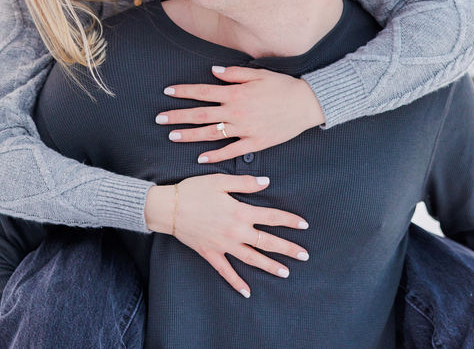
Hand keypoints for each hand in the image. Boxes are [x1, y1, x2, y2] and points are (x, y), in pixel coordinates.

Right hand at [144, 174, 308, 297]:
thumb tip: (266, 182)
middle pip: (267, 242)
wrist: (169, 208)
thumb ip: (245, 183)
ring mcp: (224, 245)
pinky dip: (236, 282)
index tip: (304, 225)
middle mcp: (235, 231)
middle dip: (287, 249)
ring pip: (251, 258)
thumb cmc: (194, 191)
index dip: (289, 221)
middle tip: (305, 255)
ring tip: (286, 273)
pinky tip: (246, 292)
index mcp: (240, 212)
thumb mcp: (220, 181)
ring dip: (269, 266)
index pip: (271, 217)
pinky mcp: (211, 253)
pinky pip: (226, 271)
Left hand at [157, 66, 325, 163]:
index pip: (203, 92)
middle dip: (177, 116)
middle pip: (200, 114)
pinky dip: (215, 155)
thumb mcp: (258, 73)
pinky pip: (231, 151)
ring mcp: (245, 129)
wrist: (306, 104)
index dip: (184, 91)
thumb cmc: (282, 86)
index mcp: (236, 93)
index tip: (167, 92)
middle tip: (159, 119)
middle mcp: (236, 112)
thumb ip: (234, 73)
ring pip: (211, 133)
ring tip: (172, 136)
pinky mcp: (255, 142)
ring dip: (190, 135)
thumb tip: (213, 71)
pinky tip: (200, 158)